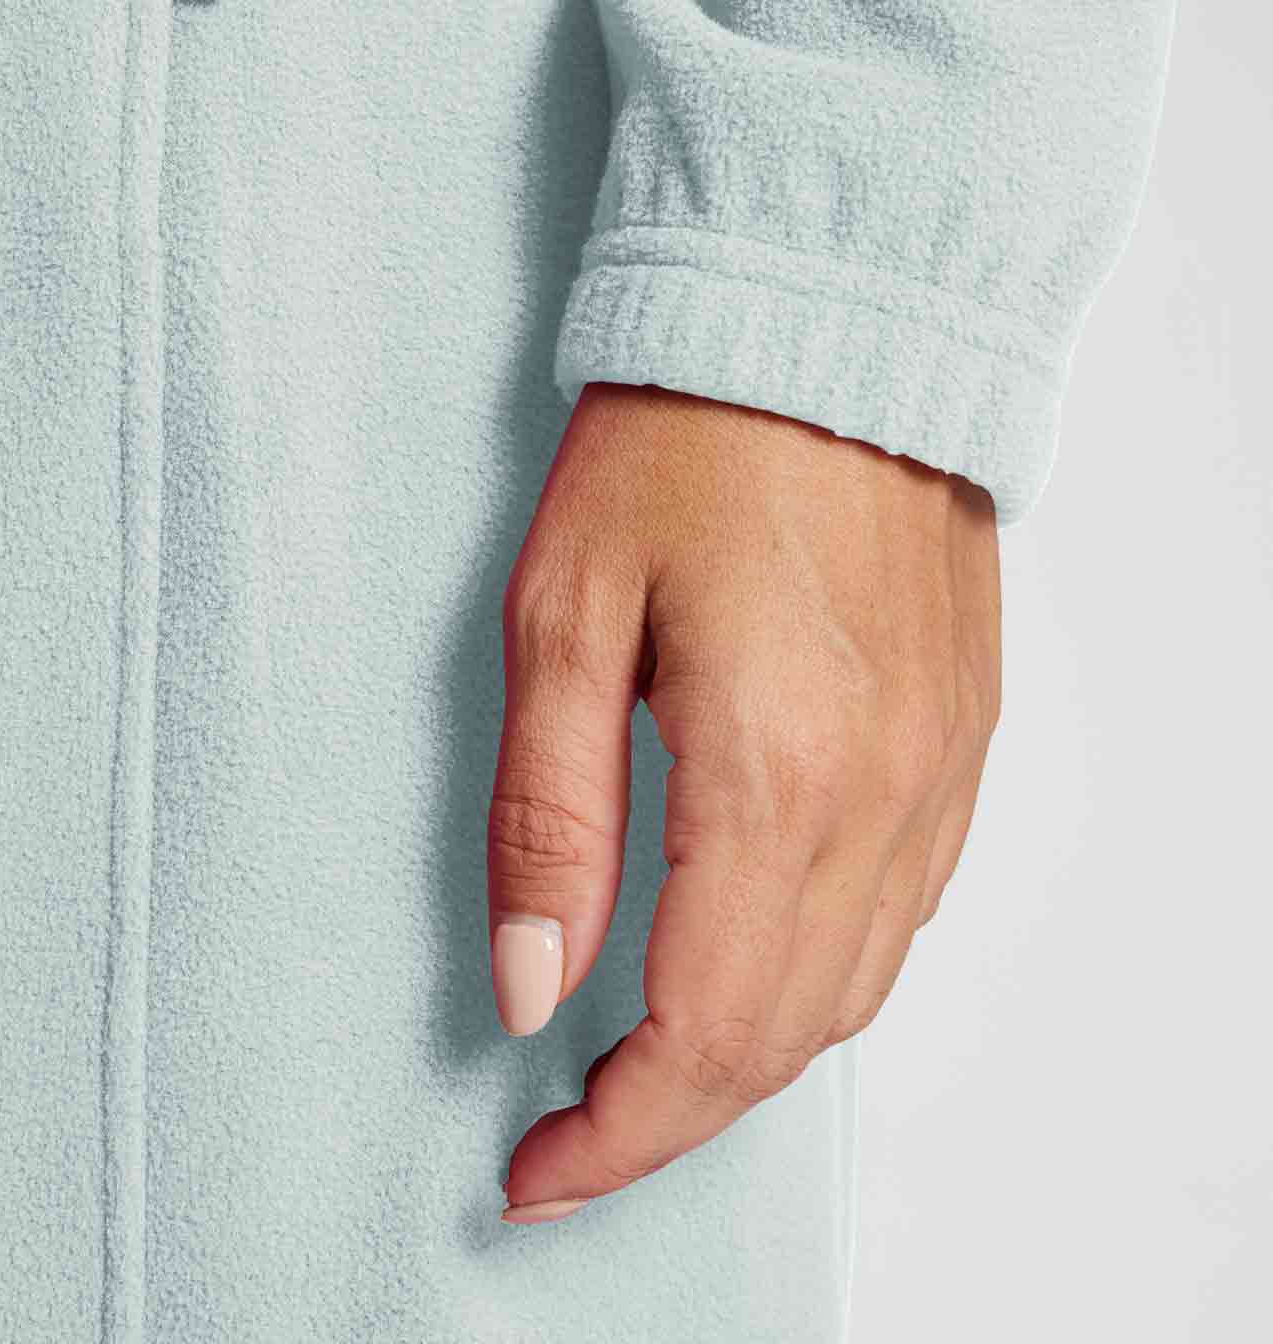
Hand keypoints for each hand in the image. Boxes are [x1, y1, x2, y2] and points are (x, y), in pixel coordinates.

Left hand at [488, 381, 1000, 1224]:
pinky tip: (755, 962)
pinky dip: (824, 978)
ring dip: (749, 1056)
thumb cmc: (680, 443)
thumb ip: (549, 815)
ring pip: (855, 993)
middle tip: (570, 1137)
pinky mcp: (965, 736)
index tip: (532, 1173)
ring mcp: (943, 771)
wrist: (829, 323)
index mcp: (774, 773)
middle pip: (784, 1037)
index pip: (700, 1032)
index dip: (613, 1134)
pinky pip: (906, 913)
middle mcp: (884, 798)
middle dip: (671, 1117)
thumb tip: (531, 988)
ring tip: (645, 1068)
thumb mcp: (564, 614)